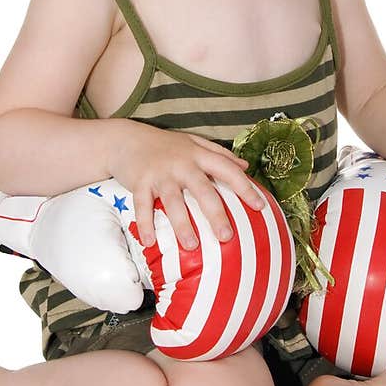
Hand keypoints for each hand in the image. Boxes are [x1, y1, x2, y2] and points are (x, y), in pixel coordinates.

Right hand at [110, 122, 267, 251]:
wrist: (126, 139)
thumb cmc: (165, 145)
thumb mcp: (194, 142)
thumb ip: (220, 153)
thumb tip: (246, 165)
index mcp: (198, 154)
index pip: (227, 169)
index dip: (245, 187)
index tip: (260, 206)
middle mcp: (181, 163)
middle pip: (202, 190)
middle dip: (215, 214)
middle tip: (227, 236)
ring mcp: (160, 173)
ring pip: (173, 201)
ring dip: (182, 225)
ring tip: (191, 246)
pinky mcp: (139, 182)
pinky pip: (142, 206)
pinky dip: (145, 224)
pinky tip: (149, 242)